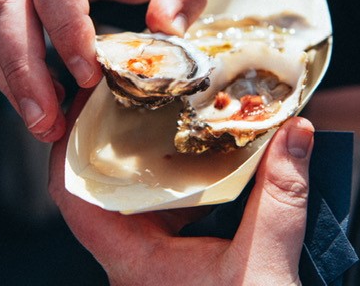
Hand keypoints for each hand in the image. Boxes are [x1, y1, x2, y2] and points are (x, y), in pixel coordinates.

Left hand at [49, 92, 313, 285]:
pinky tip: (206, 157)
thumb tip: (294, 135)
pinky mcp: (182, 263)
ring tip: (166, 112)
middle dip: (114, 135)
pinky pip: (170, 209)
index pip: (71, 196)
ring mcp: (157, 262)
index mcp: (133, 262)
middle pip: (103, 184)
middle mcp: (135, 259)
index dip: (65, 145)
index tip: (78, 99)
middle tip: (131, 91)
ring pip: (138, 196)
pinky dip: (183, 178)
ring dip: (152, 155)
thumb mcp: (266, 271)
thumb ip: (281, 198)